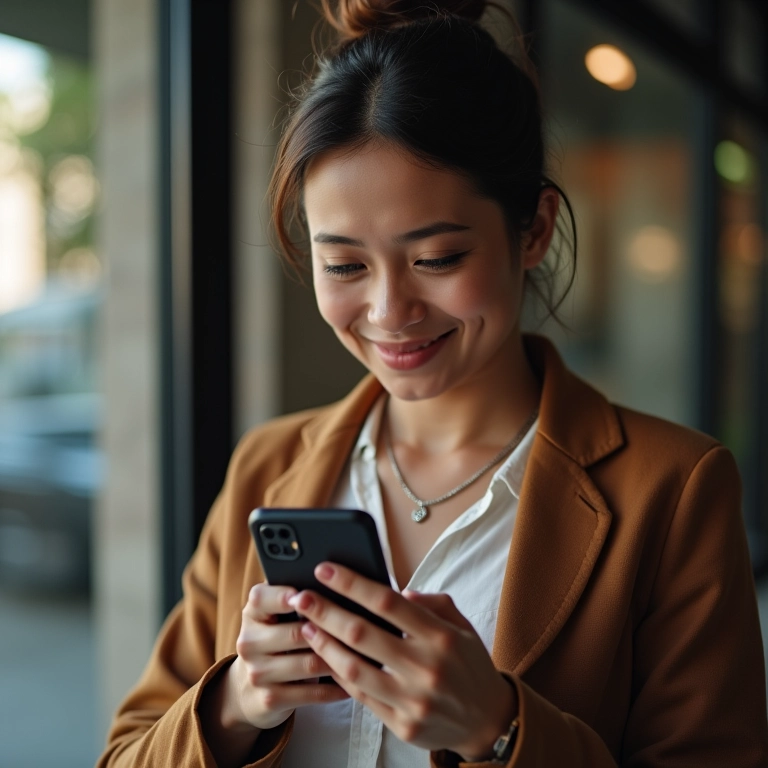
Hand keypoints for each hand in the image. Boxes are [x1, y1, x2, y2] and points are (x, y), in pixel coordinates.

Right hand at [229, 583, 349, 730]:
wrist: (249, 690)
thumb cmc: (278, 640)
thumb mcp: (277, 616)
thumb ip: (299, 599)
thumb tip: (338, 582)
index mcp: (252, 613)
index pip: (262, 598)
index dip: (285, 595)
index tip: (311, 593)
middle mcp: (249, 642)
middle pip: (296, 633)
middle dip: (330, 631)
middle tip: (360, 628)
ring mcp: (257, 673)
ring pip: (308, 664)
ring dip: (338, 660)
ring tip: (363, 654)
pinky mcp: (269, 700)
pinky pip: (311, 693)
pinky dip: (335, 688)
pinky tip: (354, 682)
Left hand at [289, 563, 516, 760]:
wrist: (489, 721)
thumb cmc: (470, 665)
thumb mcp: (462, 625)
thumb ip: (433, 603)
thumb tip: (400, 590)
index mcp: (441, 637)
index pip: (387, 602)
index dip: (352, 583)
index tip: (325, 570)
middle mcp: (426, 668)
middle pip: (362, 634)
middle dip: (326, 611)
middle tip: (301, 597)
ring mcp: (412, 700)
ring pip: (354, 668)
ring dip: (324, 645)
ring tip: (307, 626)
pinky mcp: (402, 725)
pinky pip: (360, 696)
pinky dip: (339, 674)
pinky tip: (326, 657)